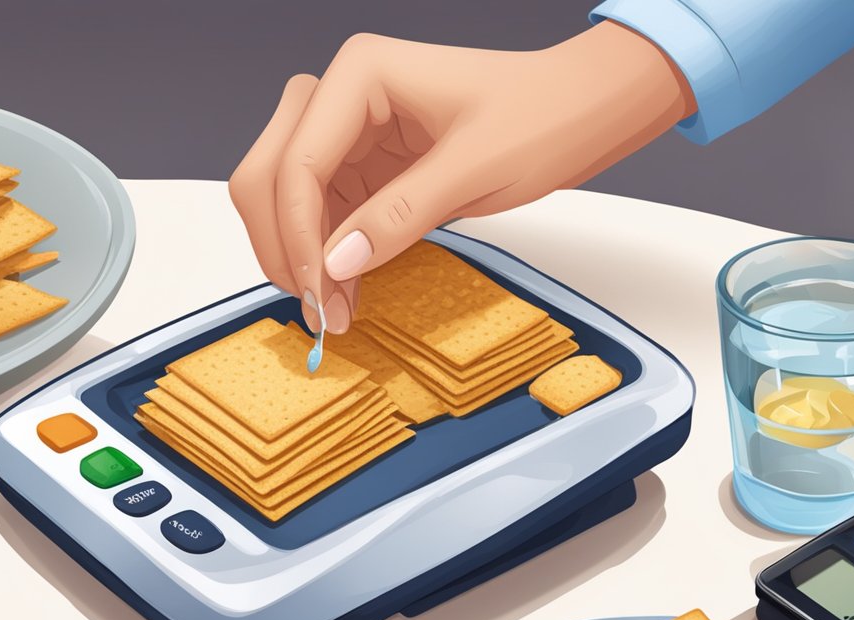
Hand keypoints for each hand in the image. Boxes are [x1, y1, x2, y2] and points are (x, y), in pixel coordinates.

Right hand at [229, 21, 693, 332]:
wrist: (583, 110)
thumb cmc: (544, 116)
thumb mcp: (477, 168)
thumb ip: (401, 214)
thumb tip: (335, 264)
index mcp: (362, 75)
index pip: (298, 162)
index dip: (297, 235)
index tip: (319, 293)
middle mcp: (344, 95)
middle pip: (270, 173)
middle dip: (283, 244)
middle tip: (316, 308)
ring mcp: (351, 130)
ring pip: (286, 197)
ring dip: (299, 255)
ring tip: (335, 310)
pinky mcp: (367, 163)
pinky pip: (322, 211)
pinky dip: (325, 253)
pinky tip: (346, 291)